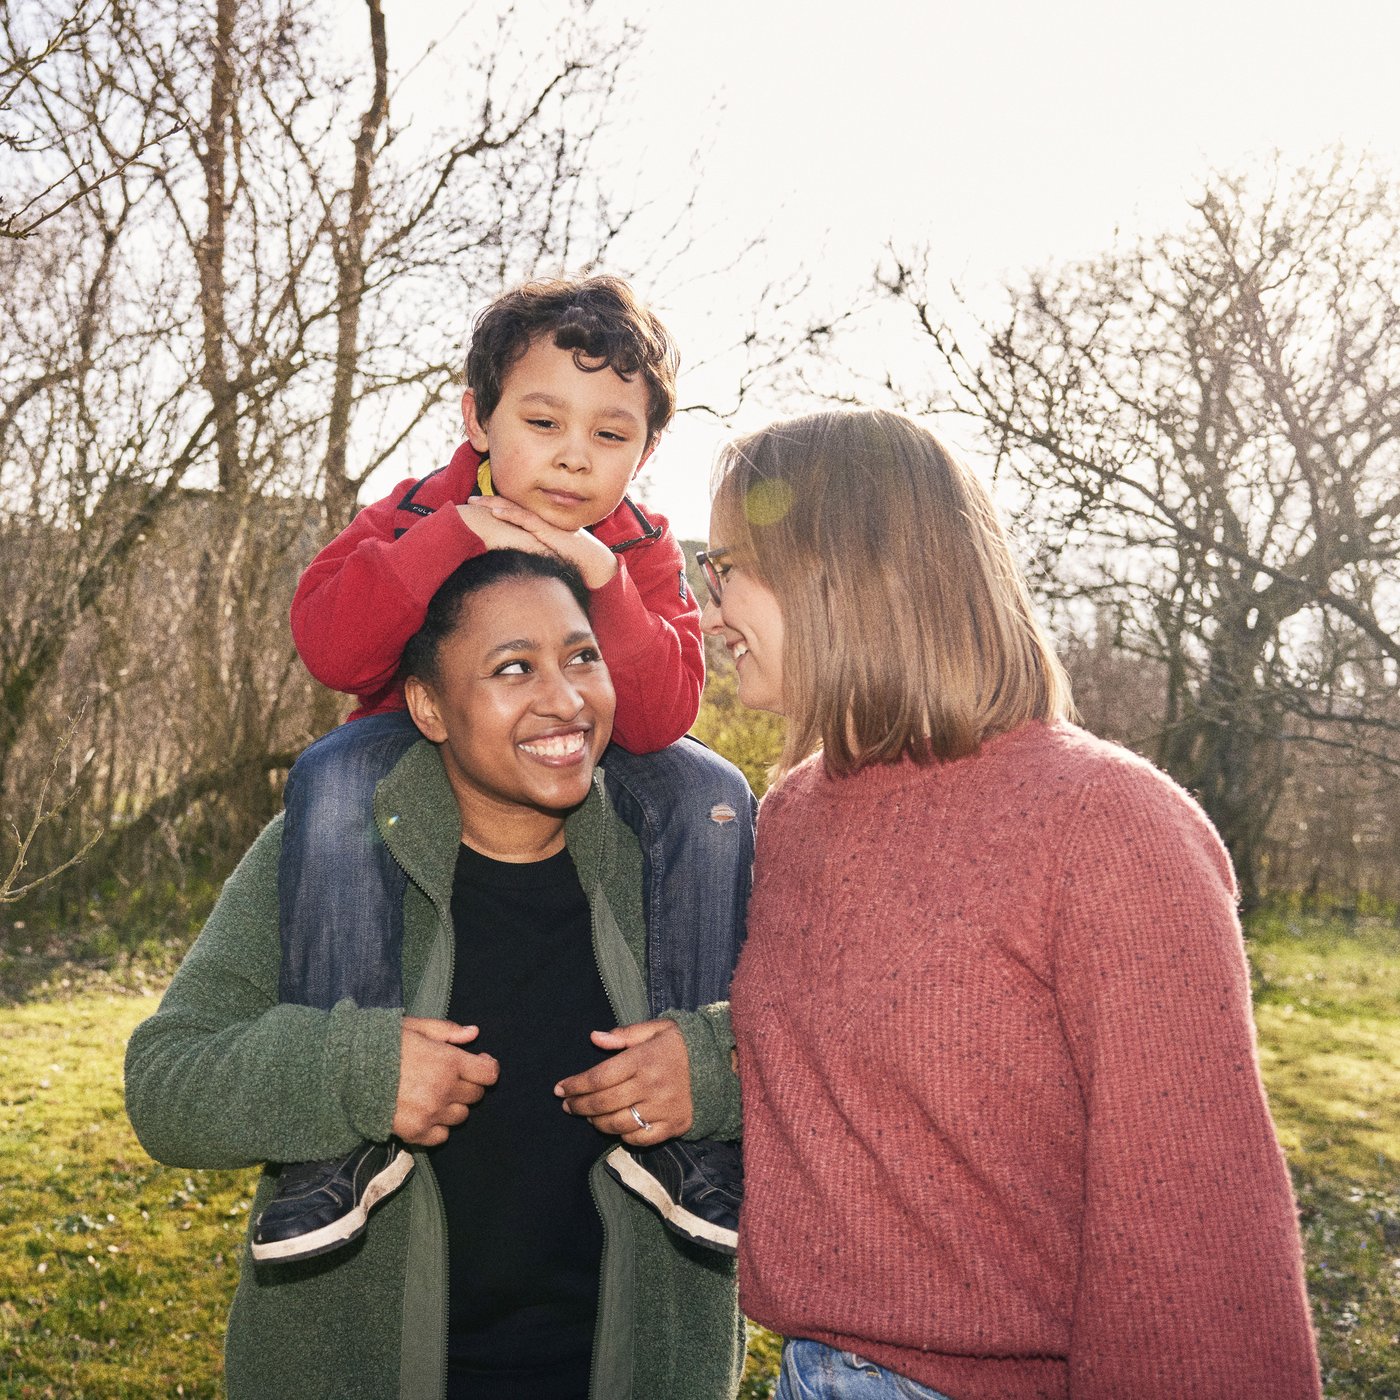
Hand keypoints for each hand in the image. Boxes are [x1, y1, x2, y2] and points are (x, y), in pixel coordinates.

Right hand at [392, 1018, 498, 1146]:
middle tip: (449, 1075)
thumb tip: (474, 1034)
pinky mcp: (415, 1132)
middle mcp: (444, 1090)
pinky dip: (438, 1126)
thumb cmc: (382, 1044)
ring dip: (453, 1105)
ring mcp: (430, 1114)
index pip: (489, 1073)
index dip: (487, 1066)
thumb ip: (447, 1031)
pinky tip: (424, 1111)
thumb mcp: (415, 1027)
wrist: (346, 1072)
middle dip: (468, 1084)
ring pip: (460, 1116)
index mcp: (448, 1062)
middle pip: (476, 1095)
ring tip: (433, 1093)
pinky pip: (442, 1136)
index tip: (479, 1062)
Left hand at [467, 496, 618, 588]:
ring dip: (493, 504)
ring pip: (514, 509)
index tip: (478, 506)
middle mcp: (541, 520)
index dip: (496, 507)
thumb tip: (519, 562)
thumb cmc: (575, 562)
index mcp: (539, 525)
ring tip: (475, 501)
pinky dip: (510, 514)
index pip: (514, 512)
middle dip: (489, 502)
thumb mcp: (549, 555)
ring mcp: (544, 524)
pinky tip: (495, 511)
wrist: (595, 564)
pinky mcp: (548, 531)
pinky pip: (526, 520)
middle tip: (470, 501)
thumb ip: (534, 553)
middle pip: (510, 507)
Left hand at [553, 1019, 691, 1144]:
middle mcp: (651, 1085)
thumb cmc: (683, 1044)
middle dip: (579, 1106)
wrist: (721, 1066)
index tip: (560, 1088)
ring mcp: (663, 1108)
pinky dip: (623, 1135)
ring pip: (618, 1123)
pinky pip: (640, 1138)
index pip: (599, 1076)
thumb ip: (624, 1035)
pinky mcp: (674, 1125)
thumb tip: (594, 1038)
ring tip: (588, 1117)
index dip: (575, 1085)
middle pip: (603, 1102)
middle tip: (567, 1105)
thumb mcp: (656, 1029)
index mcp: (644, 1059)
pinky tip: (615, 1127)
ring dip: (596, 1122)